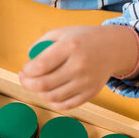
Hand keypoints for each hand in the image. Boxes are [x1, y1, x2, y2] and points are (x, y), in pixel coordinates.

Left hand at [19, 25, 138, 109]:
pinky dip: (53, 102)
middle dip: (27, 84)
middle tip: (24, 79)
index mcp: (70, 46)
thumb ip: (41, 44)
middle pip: (43, 85)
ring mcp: (86, 82)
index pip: (40, 66)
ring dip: (39, 94)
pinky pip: (66, 105)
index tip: (25, 69)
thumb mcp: (62, 32)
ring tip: (37, 86)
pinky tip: (49, 94)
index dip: (27, 71)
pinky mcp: (91, 93)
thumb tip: (27, 61)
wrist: (114, 48)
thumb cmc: (83, 39)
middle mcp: (79, 65)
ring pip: (52, 97)